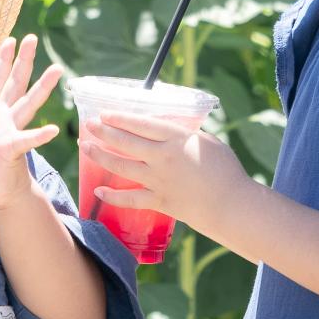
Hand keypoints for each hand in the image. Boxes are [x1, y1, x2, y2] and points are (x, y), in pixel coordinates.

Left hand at [0, 34, 62, 211]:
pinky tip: (52, 130)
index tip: (8, 40)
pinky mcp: (13, 149)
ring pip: (28, 103)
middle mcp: (4, 118)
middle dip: (23, 60)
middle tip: (31, 38)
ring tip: (56, 69)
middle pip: (15, 83)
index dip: (1, 61)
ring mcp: (11, 131)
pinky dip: (39, 136)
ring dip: (42, 86)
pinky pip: (26, 141)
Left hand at [80, 112, 249, 236]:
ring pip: (122, 167)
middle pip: (126, 142)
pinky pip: (130, 199)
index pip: (141, 124)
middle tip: (88, 125)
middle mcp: (163, 158)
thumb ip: (183, 134)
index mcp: (176, 139)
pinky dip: (113, 197)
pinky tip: (99, 191)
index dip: (120, 118)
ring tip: (86, 147)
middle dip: (103, 132)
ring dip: (101, 156)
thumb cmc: (225, 169)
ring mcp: (159, 181)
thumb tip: (163, 128)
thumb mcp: (206, 140)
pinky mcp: (159, 202)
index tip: (104, 113)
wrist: (232, 205)